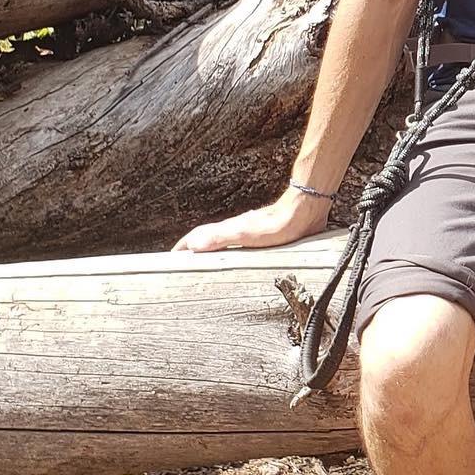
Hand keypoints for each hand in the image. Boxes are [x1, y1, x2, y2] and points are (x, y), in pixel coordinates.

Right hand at [173, 188, 330, 252]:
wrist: (305, 212)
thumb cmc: (279, 223)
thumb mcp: (246, 234)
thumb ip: (221, 238)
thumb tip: (192, 244)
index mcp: (228, 230)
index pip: (197, 237)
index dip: (182, 247)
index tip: (169, 259)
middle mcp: (235, 229)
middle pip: (207, 238)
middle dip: (191, 249)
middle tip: (180, 262)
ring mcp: (248, 231)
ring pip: (222, 241)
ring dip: (209, 250)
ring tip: (201, 262)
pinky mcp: (263, 235)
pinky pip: (238, 244)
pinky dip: (228, 251)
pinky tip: (235, 257)